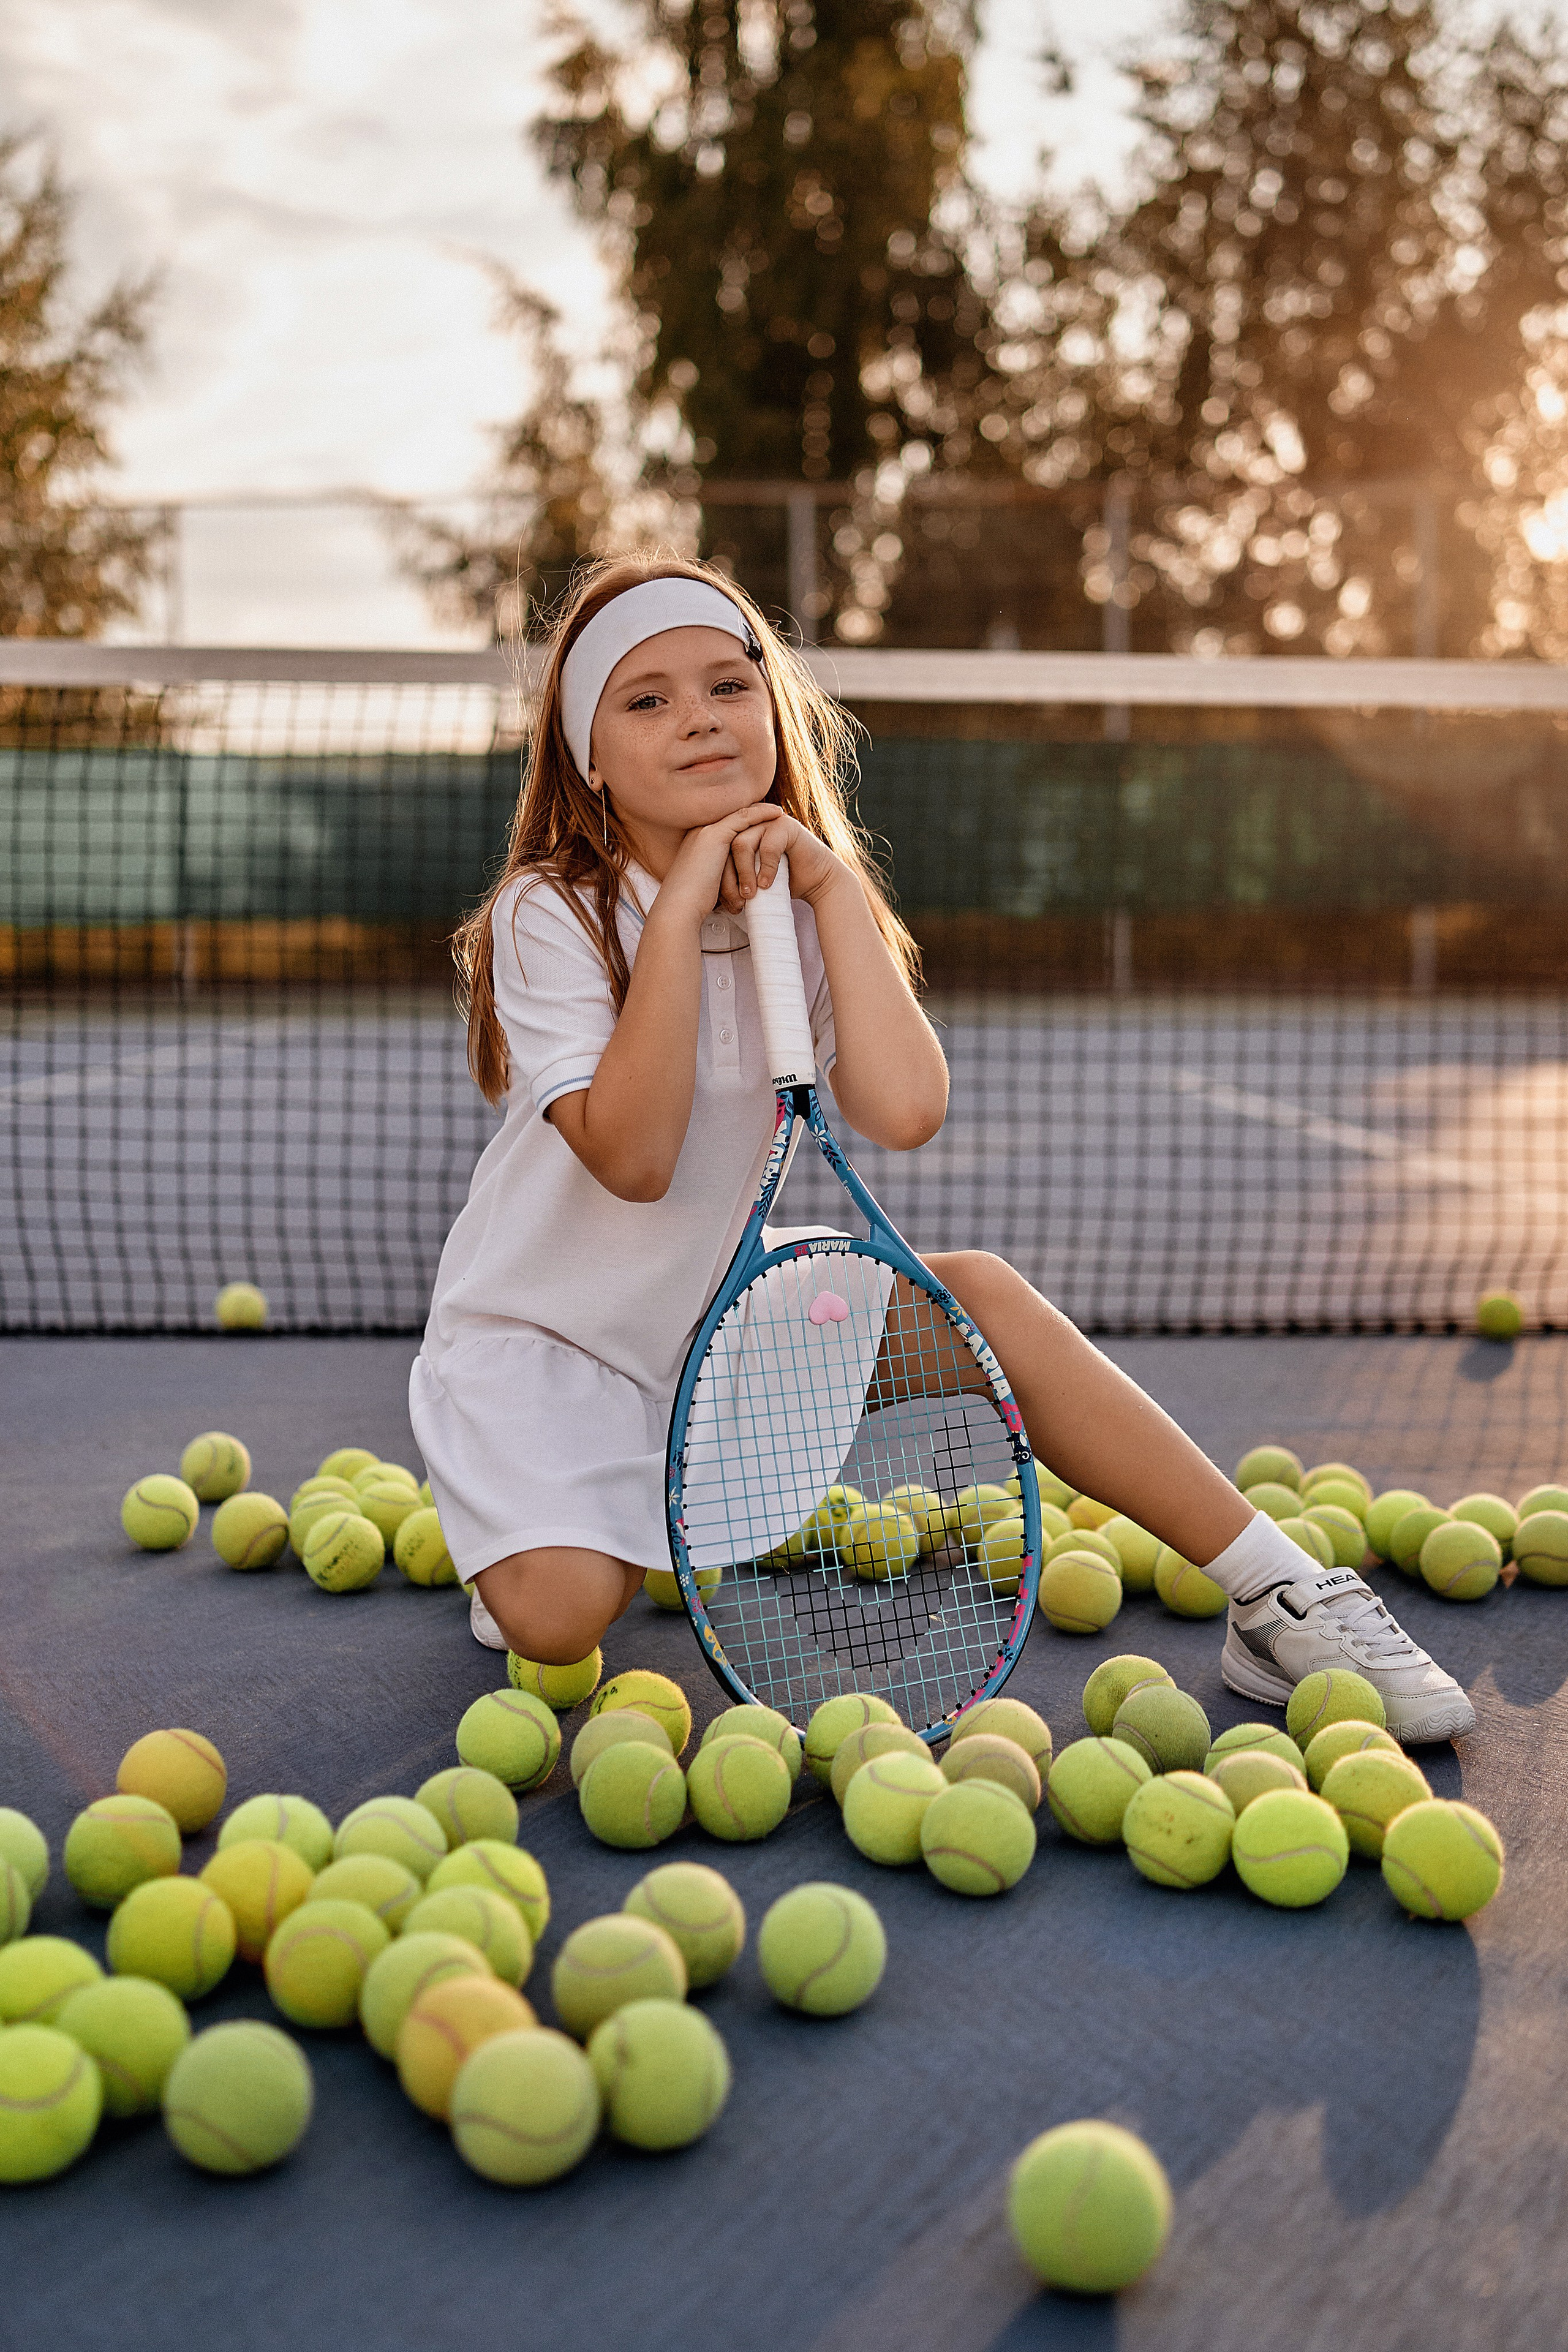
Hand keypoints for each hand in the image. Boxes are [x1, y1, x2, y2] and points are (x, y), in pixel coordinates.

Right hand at [653, 805, 845, 930]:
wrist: (679, 908)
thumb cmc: (694, 904)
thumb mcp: (710, 885)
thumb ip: (722, 878)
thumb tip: (739, 888)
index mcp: (697, 843)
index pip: (726, 827)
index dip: (745, 825)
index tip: (762, 827)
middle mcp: (700, 832)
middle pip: (732, 816)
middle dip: (754, 814)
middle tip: (775, 814)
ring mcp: (706, 831)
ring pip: (739, 814)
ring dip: (761, 812)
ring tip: (779, 813)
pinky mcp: (715, 835)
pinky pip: (744, 818)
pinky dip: (762, 814)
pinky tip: (777, 814)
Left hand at [714, 808, 843, 912]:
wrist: (814, 881)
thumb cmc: (781, 883)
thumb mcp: (749, 880)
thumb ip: (730, 877)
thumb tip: (703, 895)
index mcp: (737, 832)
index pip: (717, 851)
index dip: (719, 876)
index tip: (723, 903)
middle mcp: (750, 823)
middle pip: (725, 846)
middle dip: (729, 879)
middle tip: (736, 902)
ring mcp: (767, 821)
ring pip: (742, 844)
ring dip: (745, 874)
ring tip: (751, 894)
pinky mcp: (786, 826)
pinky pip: (767, 846)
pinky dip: (766, 868)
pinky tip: (767, 885)